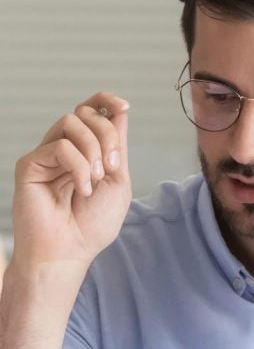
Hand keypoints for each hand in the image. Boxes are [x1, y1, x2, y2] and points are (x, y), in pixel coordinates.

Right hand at [11, 92, 131, 269]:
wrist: (69, 251)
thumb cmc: (93, 223)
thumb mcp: (118, 180)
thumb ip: (117, 146)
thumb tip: (119, 111)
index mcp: (87, 151)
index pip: (92, 111)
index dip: (107, 100)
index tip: (124, 106)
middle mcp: (66, 148)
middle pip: (87, 113)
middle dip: (108, 135)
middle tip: (113, 166)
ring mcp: (47, 155)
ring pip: (72, 122)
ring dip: (94, 148)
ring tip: (98, 178)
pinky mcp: (30, 164)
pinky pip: (59, 146)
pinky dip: (79, 166)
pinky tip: (82, 189)